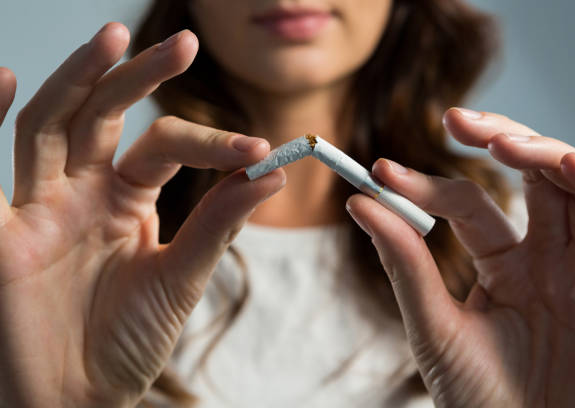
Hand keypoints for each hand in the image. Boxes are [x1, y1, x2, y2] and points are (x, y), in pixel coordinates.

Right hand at [0, 23, 283, 406]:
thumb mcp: (182, 276)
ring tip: (113, 36)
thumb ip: (218, 223)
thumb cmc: (129, 340)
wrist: (80, 399)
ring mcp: (40, 206)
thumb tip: (272, 170)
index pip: (165, 146)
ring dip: (79, 79)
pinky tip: (4, 78)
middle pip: (106, 115)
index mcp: (127, 199)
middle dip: (139, 76)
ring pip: (54, 125)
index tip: (260, 147)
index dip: (209, 141)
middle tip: (183, 44)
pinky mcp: (2, 234)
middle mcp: (83, 191)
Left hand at [346, 108, 574, 406]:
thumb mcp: (434, 325)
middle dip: (501, 137)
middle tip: (457, 120)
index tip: (381, 173)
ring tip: (502, 143)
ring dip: (547, 154)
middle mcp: (548, 256)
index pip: (469, 203)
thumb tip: (359, 202)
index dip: (427, 185)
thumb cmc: (479, 398)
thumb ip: (404, 263)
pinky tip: (571, 171)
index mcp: (504, 264)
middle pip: (533, 174)